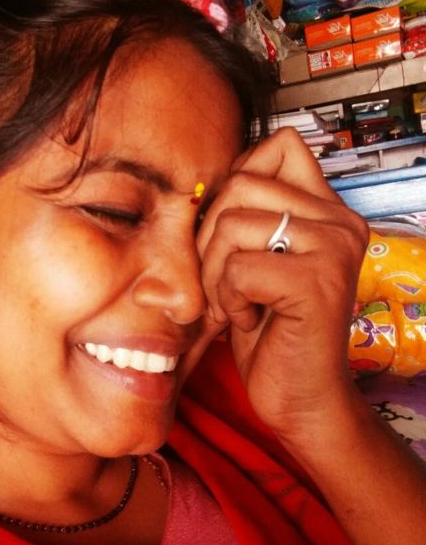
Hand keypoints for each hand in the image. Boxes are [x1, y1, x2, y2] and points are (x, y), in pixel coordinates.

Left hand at [197, 128, 368, 442]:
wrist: (300, 399)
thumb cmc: (272, 334)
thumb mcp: (255, 263)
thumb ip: (247, 215)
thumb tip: (205, 178)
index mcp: (329, 211)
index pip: (279, 145)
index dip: (237, 180)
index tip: (231, 235)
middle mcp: (340, 222)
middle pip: (239, 183)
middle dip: (211, 239)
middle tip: (225, 283)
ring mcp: (334, 248)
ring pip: (231, 224)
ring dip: (216, 274)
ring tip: (238, 303)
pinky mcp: (316, 282)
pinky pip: (236, 268)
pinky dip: (228, 300)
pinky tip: (251, 321)